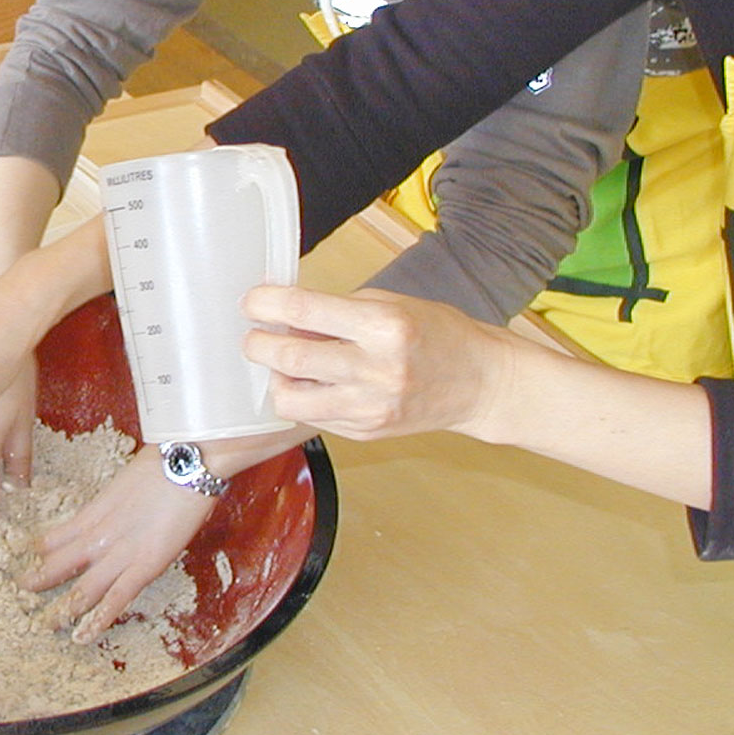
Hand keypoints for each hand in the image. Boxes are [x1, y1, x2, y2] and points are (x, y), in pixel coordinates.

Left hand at [19, 444, 213, 641]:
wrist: (184, 462)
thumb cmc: (162, 465)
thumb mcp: (126, 482)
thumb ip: (116, 502)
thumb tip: (116, 508)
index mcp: (94, 512)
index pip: (56, 537)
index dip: (40, 552)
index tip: (24, 561)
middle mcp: (100, 535)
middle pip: (60, 563)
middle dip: (39, 580)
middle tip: (20, 594)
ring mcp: (120, 553)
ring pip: (83, 588)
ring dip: (63, 608)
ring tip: (45, 624)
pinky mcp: (144, 565)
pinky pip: (117, 598)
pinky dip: (100, 619)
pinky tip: (84, 635)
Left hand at [241, 285, 514, 440]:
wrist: (481, 383)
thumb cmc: (437, 334)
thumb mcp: (391, 305)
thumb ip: (337, 311)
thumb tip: (284, 314)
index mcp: (383, 326)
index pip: (304, 310)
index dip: (265, 303)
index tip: (252, 301)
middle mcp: (375, 369)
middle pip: (289, 357)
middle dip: (258, 343)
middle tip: (255, 336)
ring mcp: (370, 407)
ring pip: (290, 398)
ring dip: (275, 377)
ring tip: (285, 364)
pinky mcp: (366, 432)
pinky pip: (313, 417)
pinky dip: (303, 397)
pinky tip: (314, 382)